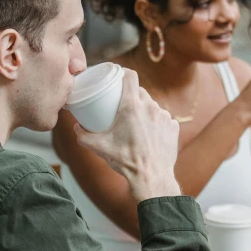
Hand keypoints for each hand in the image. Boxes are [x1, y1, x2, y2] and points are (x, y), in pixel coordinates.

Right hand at [74, 69, 180, 202]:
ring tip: (137, 123)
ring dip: (145, 111)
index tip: (119, 75)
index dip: (124, 73)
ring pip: (152, 106)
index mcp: (131, 107)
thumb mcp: (99, 147)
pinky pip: (163, 119)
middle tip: (123, 106)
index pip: (130, 77)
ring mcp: (164, 116)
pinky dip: (157, 123)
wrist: (151, 178)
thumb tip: (77, 128)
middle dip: (132, 96)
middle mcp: (150, 107)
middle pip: (141, 92)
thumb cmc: (126, 161)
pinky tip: (151, 133)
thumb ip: (84, 136)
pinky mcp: (173, 127)